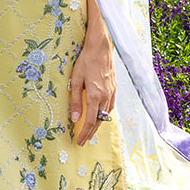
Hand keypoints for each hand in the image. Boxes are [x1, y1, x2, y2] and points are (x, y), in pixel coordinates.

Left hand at [69, 17, 115, 146]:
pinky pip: (110, 107)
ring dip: (97, 125)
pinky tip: (100, 116)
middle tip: (83, 141)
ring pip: (105, 115)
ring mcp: (111, 93)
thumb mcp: (75, 80)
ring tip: (90, 132)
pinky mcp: (114, 88)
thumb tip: (75, 118)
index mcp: (94, 96)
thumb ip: (75, 100)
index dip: (84, 133)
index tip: (79, 141)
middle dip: (90, 133)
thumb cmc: (85, 61)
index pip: (89, 121)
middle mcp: (105, 96)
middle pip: (98, 121)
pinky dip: (104, 115)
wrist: (101, 48)